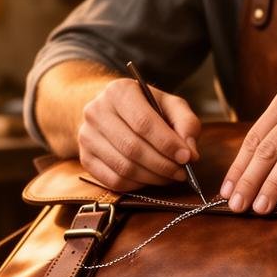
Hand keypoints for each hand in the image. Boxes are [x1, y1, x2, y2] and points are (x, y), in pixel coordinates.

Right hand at [78, 78, 201, 191]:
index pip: (143, 123)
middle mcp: (96, 111)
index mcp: (118, 91)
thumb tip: (190, 153)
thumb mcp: (170, 105)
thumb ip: (186, 123)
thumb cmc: (146, 108)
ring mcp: (87, 136)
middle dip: (162, 164)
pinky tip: (151, 179)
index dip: (167, 144)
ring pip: (123, 167)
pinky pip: (113, 181)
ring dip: (152, 177)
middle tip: (182, 172)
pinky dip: (137, 185)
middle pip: (132, 147)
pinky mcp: (85, 158)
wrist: (111, 111)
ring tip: (170, 176)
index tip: (187, 157)